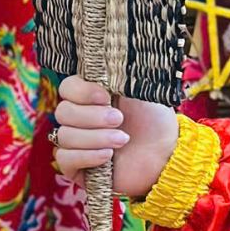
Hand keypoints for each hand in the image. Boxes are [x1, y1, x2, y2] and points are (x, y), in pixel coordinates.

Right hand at [52, 74, 179, 199]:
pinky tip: (108, 156)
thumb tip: (98, 64)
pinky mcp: (75, 166)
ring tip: (123, 140)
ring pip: (65, 135)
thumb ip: (114, 77)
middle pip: (63, 112)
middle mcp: (79, 117)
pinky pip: (65, 158)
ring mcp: (76, 142)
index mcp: (91, 95)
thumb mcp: (137, 90)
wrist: (165, 152)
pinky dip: (87, 156)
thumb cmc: (152, 118)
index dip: (82, 91)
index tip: (106, 97)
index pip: (68, 87)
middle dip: (92, 117)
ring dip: (96, 138)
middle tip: (120, 120)